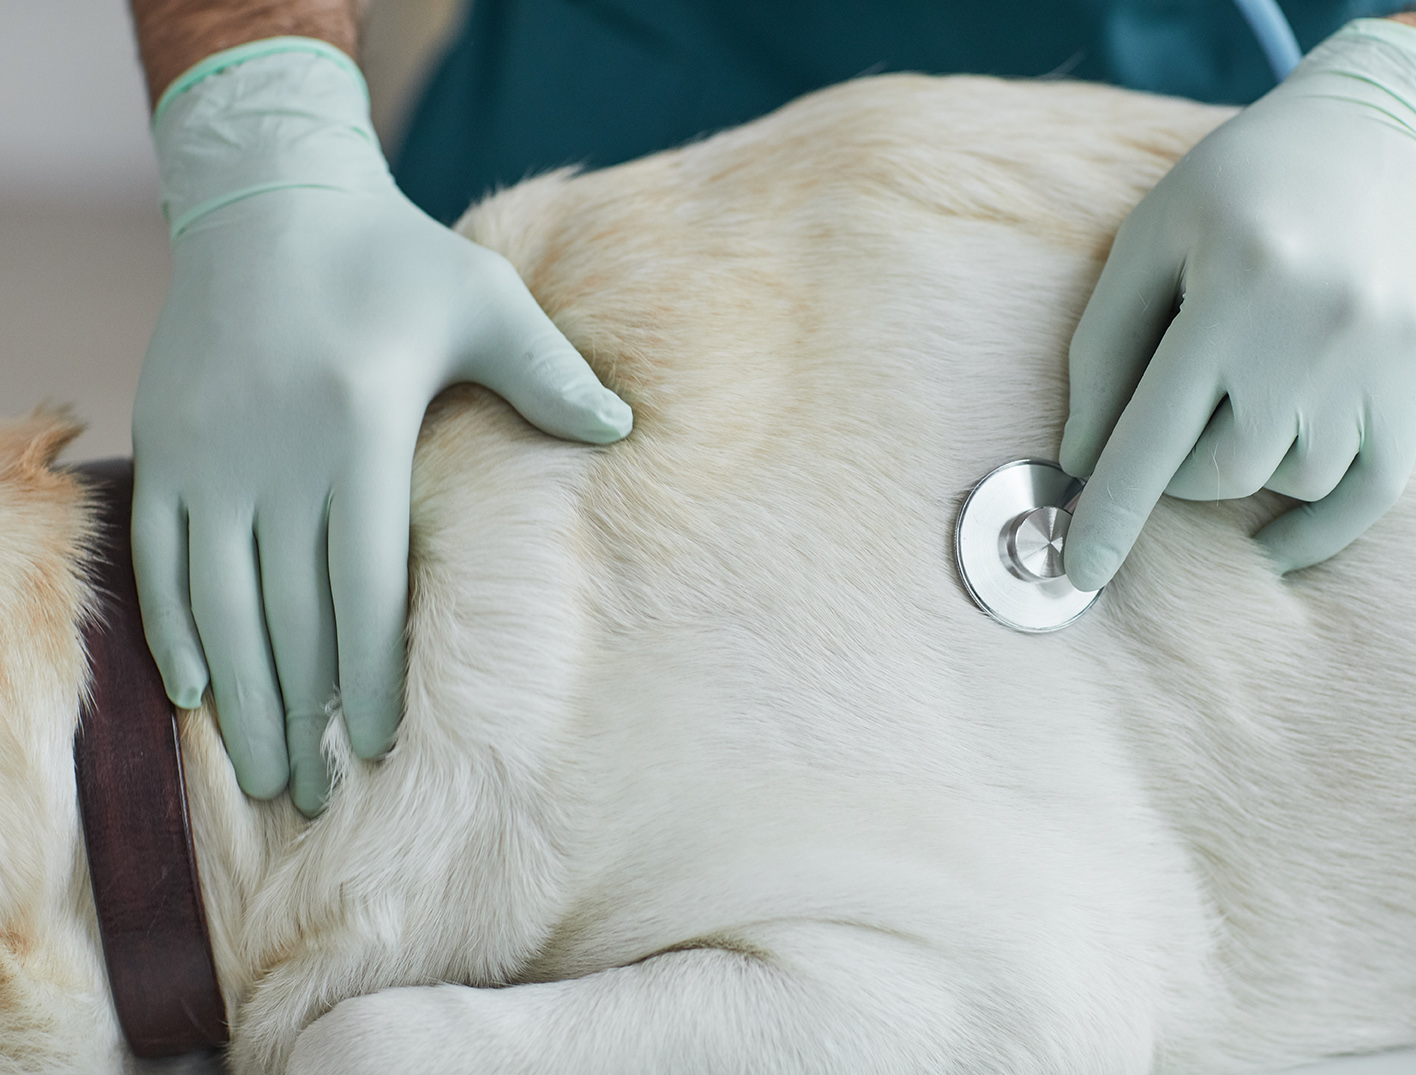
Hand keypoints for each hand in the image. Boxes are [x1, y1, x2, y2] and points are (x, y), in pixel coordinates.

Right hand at [132, 41, 630, 814]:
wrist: (266, 201)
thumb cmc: (393, 256)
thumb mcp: (486, 297)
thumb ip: (551, 372)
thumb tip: (623, 430)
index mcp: (359, 427)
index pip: (363, 582)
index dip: (367, 672)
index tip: (374, 745)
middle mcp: (276, 453)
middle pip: (288, 614)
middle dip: (302, 713)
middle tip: (317, 797)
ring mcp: (210, 455)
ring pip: (219, 602)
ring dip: (239, 696)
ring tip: (263, 774)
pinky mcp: (167, 446)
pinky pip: (159, 558)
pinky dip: (175, 629)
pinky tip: (196, 691)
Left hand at [1059, 19, 1415, 590]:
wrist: (1380, 137)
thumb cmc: (1236, 188)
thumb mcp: (1148, 240)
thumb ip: (1104, 349)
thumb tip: (1079, 461)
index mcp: (1234, 291)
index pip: (1155, 435)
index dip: (1113, 512)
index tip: (1080, 573)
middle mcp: (1315, 334)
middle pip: (1221, 471)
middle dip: (1175, 471)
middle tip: (1174, 417)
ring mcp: (1380, 363)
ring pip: (1290, 481)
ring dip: (1246, 471)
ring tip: (1239, 405)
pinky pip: (1369, 496)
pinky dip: (1315, 533)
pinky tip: (1270, 544)